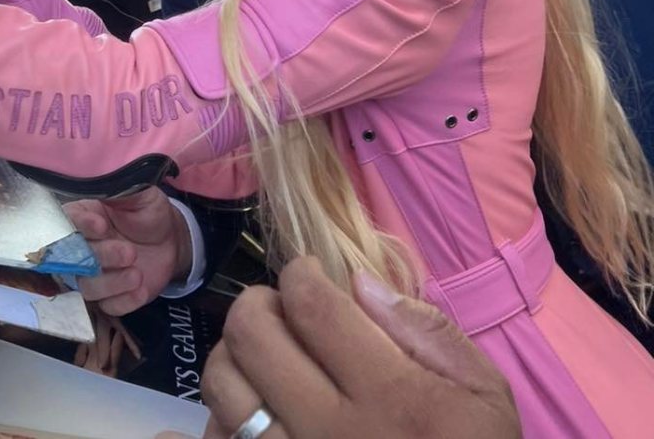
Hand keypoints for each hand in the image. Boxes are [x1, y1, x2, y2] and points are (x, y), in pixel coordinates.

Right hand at [65, 187, 192, 316]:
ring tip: (137, 274)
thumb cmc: (149, 212)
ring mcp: (93, 274)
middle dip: (101, 256)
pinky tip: (140, 290)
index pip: (68, 221)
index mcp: (84, 217)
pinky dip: (123, 301)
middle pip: (74, 258)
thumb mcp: (141, 194)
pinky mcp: (110, 296)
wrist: (170, 239)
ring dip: (111, 283)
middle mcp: (81, 247)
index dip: (81, 226)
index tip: (102, 225)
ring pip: (87, 287)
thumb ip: (123, 189)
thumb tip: (108, 183)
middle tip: (129, 252)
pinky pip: (108, 307)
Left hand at [197, 258, 520, 438]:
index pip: (312, 306)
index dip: (300, 273)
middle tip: (281, 311)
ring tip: (263, 361)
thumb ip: (427, 331)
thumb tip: (359, 282)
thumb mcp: (483, 397)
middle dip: (259, 304)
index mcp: (388, 396)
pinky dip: (214, 423)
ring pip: (222, 385)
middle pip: (251, 335)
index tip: (308, 274)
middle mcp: (327, 430)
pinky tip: (241, 416)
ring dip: (234, 357)